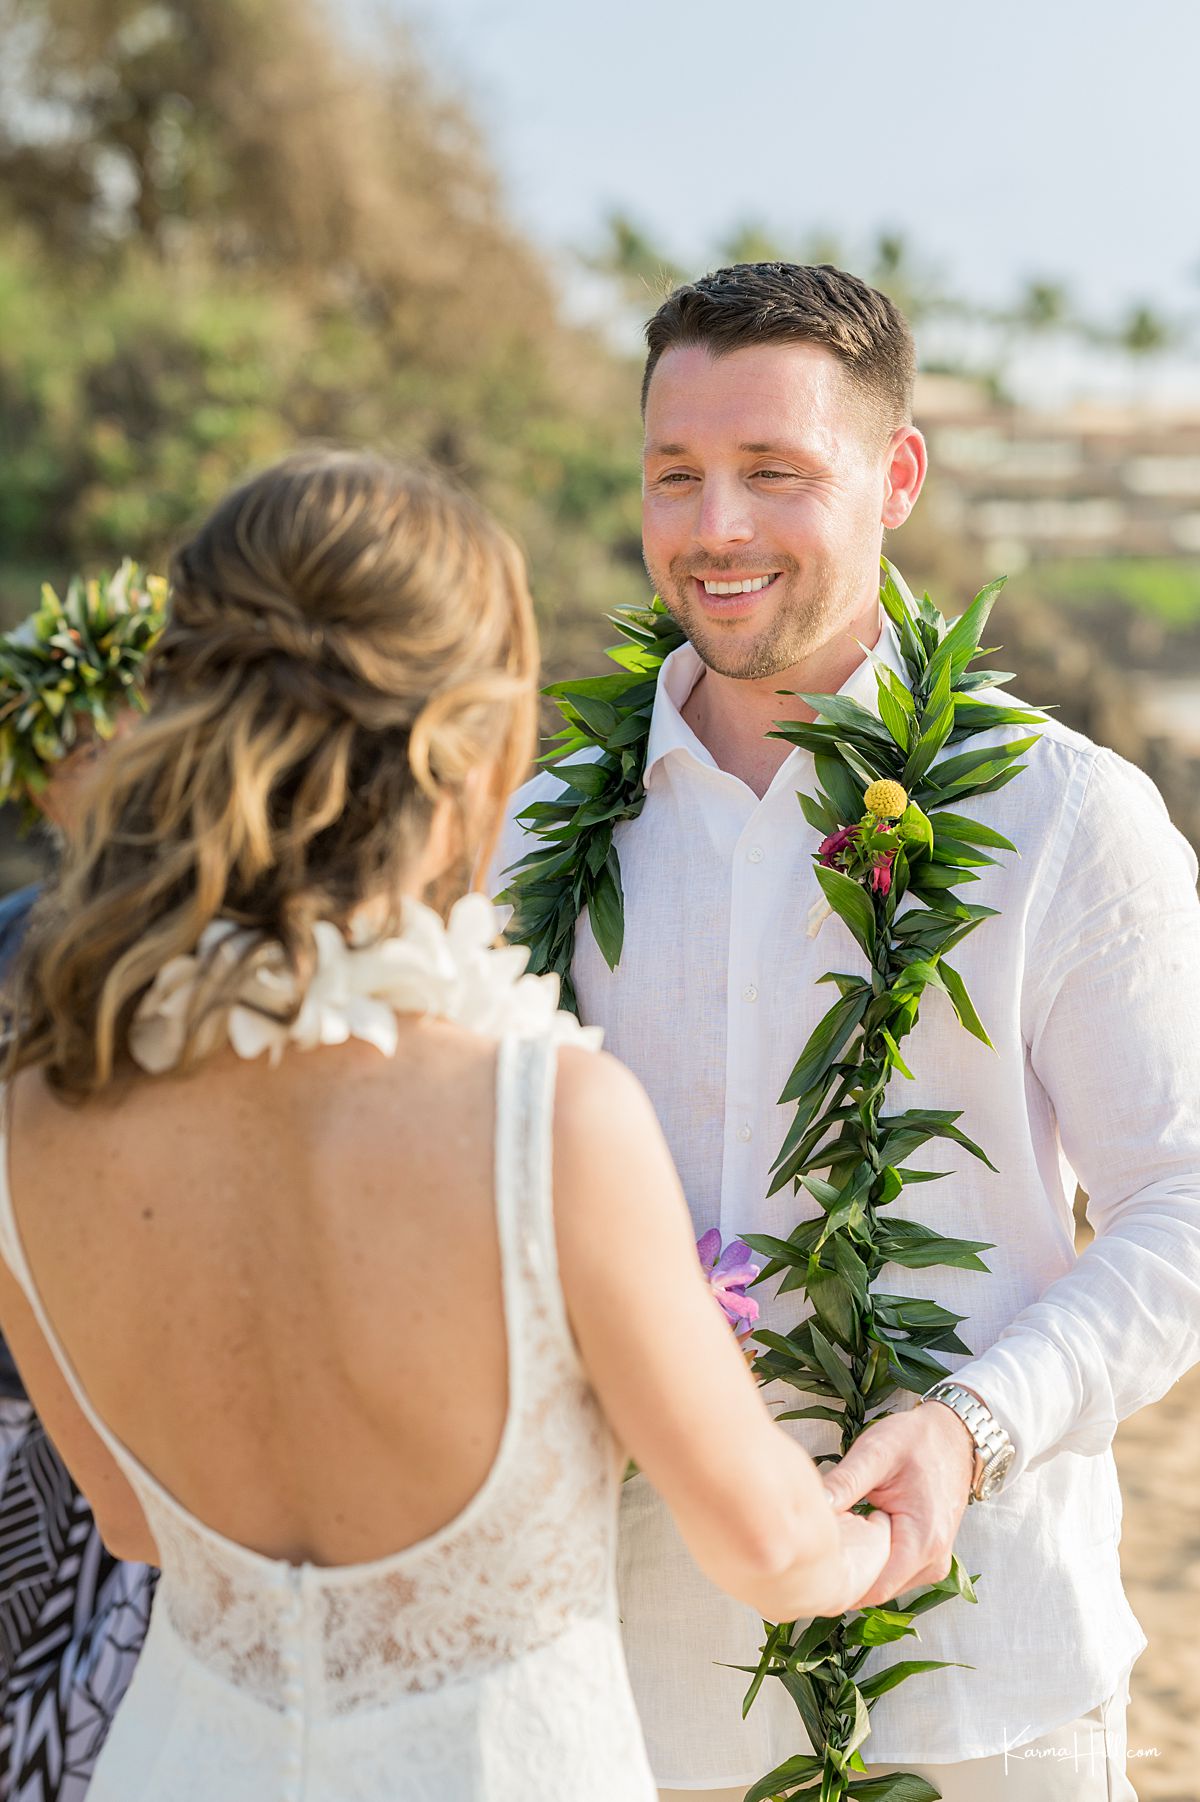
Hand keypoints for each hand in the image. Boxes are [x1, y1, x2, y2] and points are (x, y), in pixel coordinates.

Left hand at [820, 1401, 974, 1607]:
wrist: (954, 1436)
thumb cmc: (917, 1441)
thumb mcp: (876, 1453)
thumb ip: (845, 1482)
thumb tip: (812, 1507)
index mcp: (922, 1542)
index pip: (873, 1590)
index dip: (838, 1582)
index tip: (812, 1563)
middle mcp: (933, 1563)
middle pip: (876, 1591)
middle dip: (846, 1573)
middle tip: (819, 1544)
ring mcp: (934, 1564)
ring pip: (883, 1584)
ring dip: (859, 1566)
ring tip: (839, 1534)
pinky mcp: (928, 1559)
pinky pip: (894, 1573)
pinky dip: (873, 1560)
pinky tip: (858, 1534)